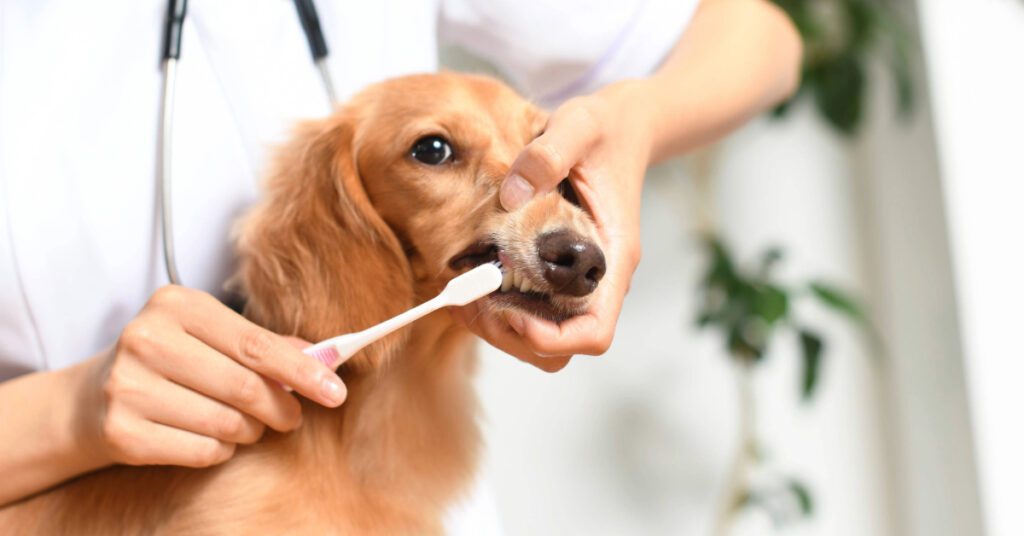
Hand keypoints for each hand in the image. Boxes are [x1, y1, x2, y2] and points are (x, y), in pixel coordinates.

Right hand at [77, 286, 346, 467]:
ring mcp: (129, 386)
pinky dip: (221, 450)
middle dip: (281, 408)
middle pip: (245, 386)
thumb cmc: (170, 361)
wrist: (93, 397)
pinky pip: (202, 451)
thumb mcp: (212, 336)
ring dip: (250, 430)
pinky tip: (211, 437)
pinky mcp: (122, 430)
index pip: (256, 344)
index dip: (302, 371)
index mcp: (176, 304)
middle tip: (291, 417)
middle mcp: (147, 339)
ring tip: (244, 424)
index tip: (335, 392)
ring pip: (227, 423)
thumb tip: (325, 357)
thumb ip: (265, 344)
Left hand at [455, 81, 653, 371]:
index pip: (595, 333)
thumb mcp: (579, 126)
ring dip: (499, 327)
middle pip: (561, 347)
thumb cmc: (606, 129)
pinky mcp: (560, 272)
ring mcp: (578, 279)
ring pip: (543, 337)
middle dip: (512, 337)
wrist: (625, 126)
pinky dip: (498, 308)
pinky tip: (469, 279)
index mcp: (612, 257)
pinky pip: (531, 310)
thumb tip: (511, 195)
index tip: (512, 315)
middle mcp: (597, 279)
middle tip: (469, 303)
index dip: (554, 340)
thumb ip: (547, 155)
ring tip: (461, 295)